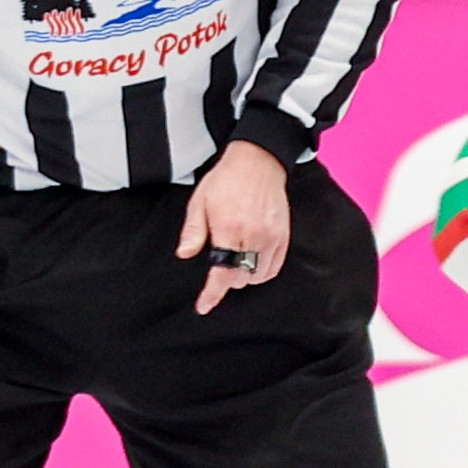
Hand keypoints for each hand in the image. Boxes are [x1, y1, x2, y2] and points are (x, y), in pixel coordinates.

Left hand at [176, 138, 289, 315]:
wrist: (257, 162)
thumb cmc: (227, 180)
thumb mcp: (200, 202)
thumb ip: (193, 231)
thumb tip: (185, 253)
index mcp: (229, 227)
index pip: (221, 272)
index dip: (212, 293)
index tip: (204, 305)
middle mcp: (253, 234)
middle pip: (240, 277)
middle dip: (227, 278)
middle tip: (220, 263)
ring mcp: (271, 236)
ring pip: (257, 276)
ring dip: (244, 275)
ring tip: (236, 259)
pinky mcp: (283, 235)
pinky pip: (274, 267)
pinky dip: (262, 271)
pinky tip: (252, 260)